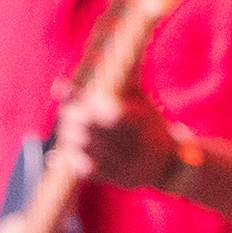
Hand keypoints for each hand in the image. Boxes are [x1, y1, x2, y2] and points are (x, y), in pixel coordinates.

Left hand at [55, 85, 189, 193]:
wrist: (172, 165)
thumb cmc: (152, 124)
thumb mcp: (143, 101)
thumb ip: (124, 80)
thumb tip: (106, 52)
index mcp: (139, 119)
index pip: (103, 105)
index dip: (80, 96)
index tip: (59, 86)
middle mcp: (133, 143)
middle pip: (89, 127)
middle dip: (74, 117)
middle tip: (68, 112)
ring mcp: (124, 164)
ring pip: (85, 148)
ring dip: (71, 138)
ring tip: (68, 130)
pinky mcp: (117, 180)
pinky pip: (87, 170)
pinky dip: (72, 160)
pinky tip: (61, 153)